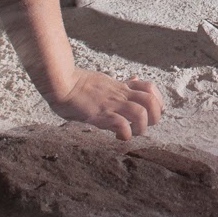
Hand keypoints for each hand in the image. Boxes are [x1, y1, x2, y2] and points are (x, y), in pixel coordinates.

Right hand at [49, 70, 163, 139]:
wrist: (60, 82)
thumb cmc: (78, 84)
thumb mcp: (105, 80)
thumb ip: (121, 84)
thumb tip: (135, 79)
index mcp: (122, 87)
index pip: (150, 88)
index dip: (156, 102)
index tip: (149, 112)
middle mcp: (120, 94)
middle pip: (152, 101)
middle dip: (154, 117)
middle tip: (143, 125)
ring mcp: (112, 104)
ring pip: (141, 113)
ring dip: (141, 127)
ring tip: (133, 132)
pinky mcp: (101, 113)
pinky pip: (122, 125)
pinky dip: (125, 134)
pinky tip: (118, 136)